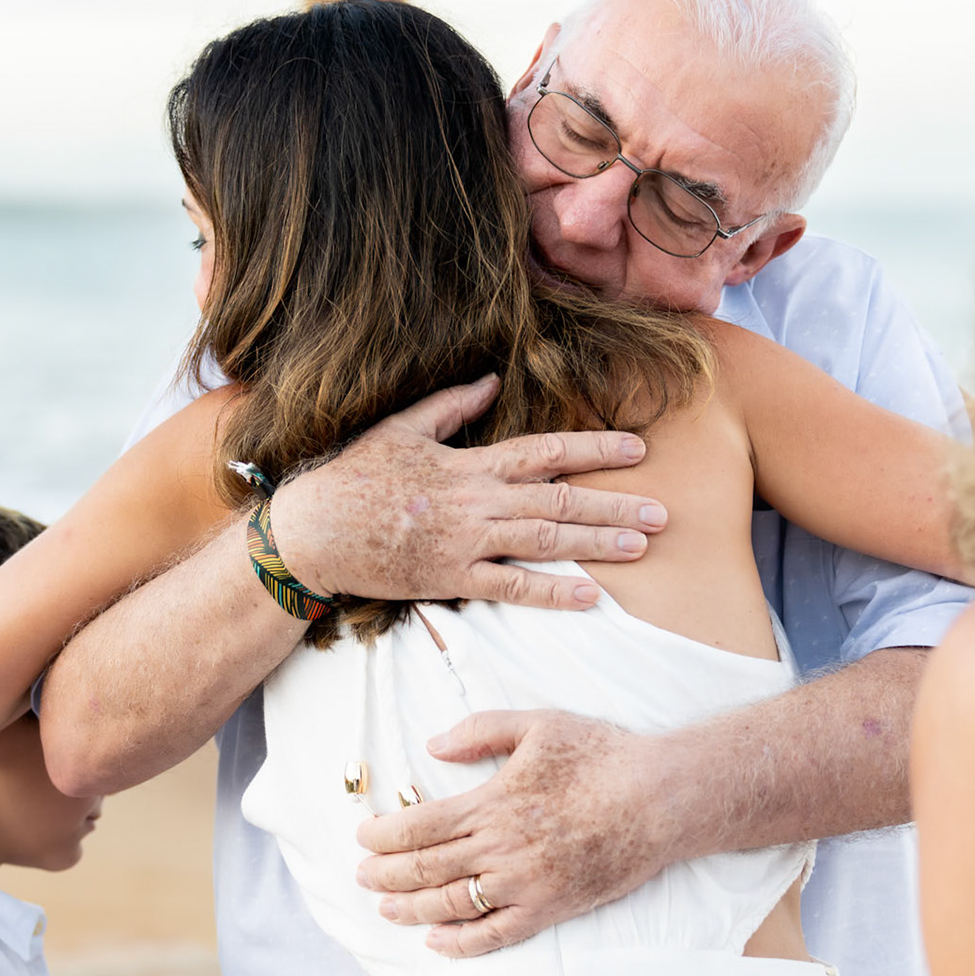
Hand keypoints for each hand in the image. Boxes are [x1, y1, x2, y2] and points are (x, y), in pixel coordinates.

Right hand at [270, 375, 666, 607]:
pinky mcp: (451, 579)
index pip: (546, 450)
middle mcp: (477, 500)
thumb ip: (451, 405)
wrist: (312, 532)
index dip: (595, 448)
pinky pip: (510, 587)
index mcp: (470, 462)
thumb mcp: (402, 427)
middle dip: (615, 505)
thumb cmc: (354, 476)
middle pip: (560, 500)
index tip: (637, 448)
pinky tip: (589, 595)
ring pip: (546, 542)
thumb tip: (490, 379)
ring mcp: (466, 542)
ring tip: (641, 547)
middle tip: (662, 513)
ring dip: (598, 544)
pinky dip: (551, 592)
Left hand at [352, 709, 677, 956]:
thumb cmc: (602, 756)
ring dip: (410, 909)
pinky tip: (437, 940)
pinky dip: (459, 942)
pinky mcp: (547, 908)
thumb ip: (481, 730)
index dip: (382, 835)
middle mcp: (500, 847)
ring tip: (387, 908)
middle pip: (424, 868)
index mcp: (492, 801)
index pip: (418, 826)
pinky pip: (493, 934)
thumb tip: (433, 746)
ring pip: (449, 904)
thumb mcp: (540, 724)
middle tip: (361, 876)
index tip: (363, 836)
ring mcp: (523, 883)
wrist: (659, 798)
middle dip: (383, 874)